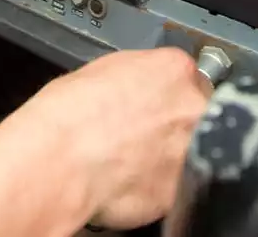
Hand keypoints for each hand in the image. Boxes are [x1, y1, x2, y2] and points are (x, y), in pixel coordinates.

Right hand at [0, 48, 209, 231]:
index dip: (170, 94)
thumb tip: (142, 86)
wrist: (58, 161)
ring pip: (192, 150)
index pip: (188, 77)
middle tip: (144, 134)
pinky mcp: (183, 188)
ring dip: (170, 154)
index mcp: (174, 70)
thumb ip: (139, 76)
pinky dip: (158, 185)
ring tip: (134, 160)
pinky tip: (131, 181)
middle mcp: (191, 106)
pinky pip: (178, 184)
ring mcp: (191, 148)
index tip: (159, 105)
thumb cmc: (67, 116)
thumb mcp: (103, 70)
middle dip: (176, 123)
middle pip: (199, 112)